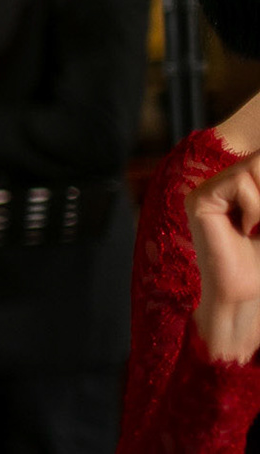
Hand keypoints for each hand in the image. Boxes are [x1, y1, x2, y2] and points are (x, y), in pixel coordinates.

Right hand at [187, 154, 259, 364]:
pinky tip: (246, 228)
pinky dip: (254, 205)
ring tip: (257, 227)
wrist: (245, 294)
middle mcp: (220, 184)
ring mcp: (206, 190)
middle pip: (259, 160)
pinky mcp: (199, 200)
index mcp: (238, 187)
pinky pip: (240, 182)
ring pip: (253, 167)